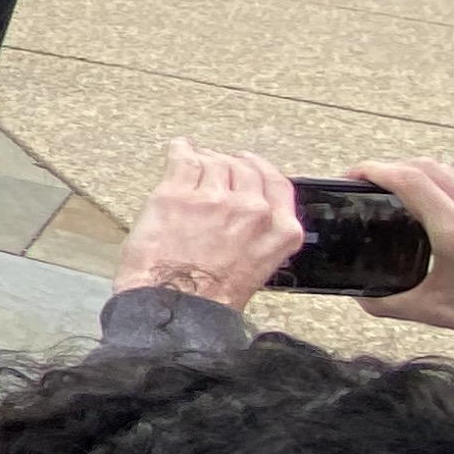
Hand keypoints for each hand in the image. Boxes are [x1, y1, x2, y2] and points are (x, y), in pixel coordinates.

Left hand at [109, 140, 301, 312]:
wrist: (175, 305)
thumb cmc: (210, 297)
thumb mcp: (258, 269)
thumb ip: (260, 239)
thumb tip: (247, 219)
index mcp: (279, 232)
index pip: (278, 184)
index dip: (261, 170)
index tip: (252, 164)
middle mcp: (252, 211)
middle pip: (245, 168)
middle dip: (230, 164)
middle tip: (218, 164)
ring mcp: (215, 199)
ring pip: (214, 161)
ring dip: (205, 159)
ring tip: (195, 159)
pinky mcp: (178, 194)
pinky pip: (184, 158)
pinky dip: (181, 149)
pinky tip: (179, 148)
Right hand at [350, 158, 453, 377]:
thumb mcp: (444, 316)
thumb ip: (395, 304)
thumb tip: (364, 299)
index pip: (411, 180)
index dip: (374, 170)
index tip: (351, 177)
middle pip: (429, 166)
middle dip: (391, 167)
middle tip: (366, 184)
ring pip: (452, 174)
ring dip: (419, 173)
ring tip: (395, 194)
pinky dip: (444, 188)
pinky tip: (434, 214)